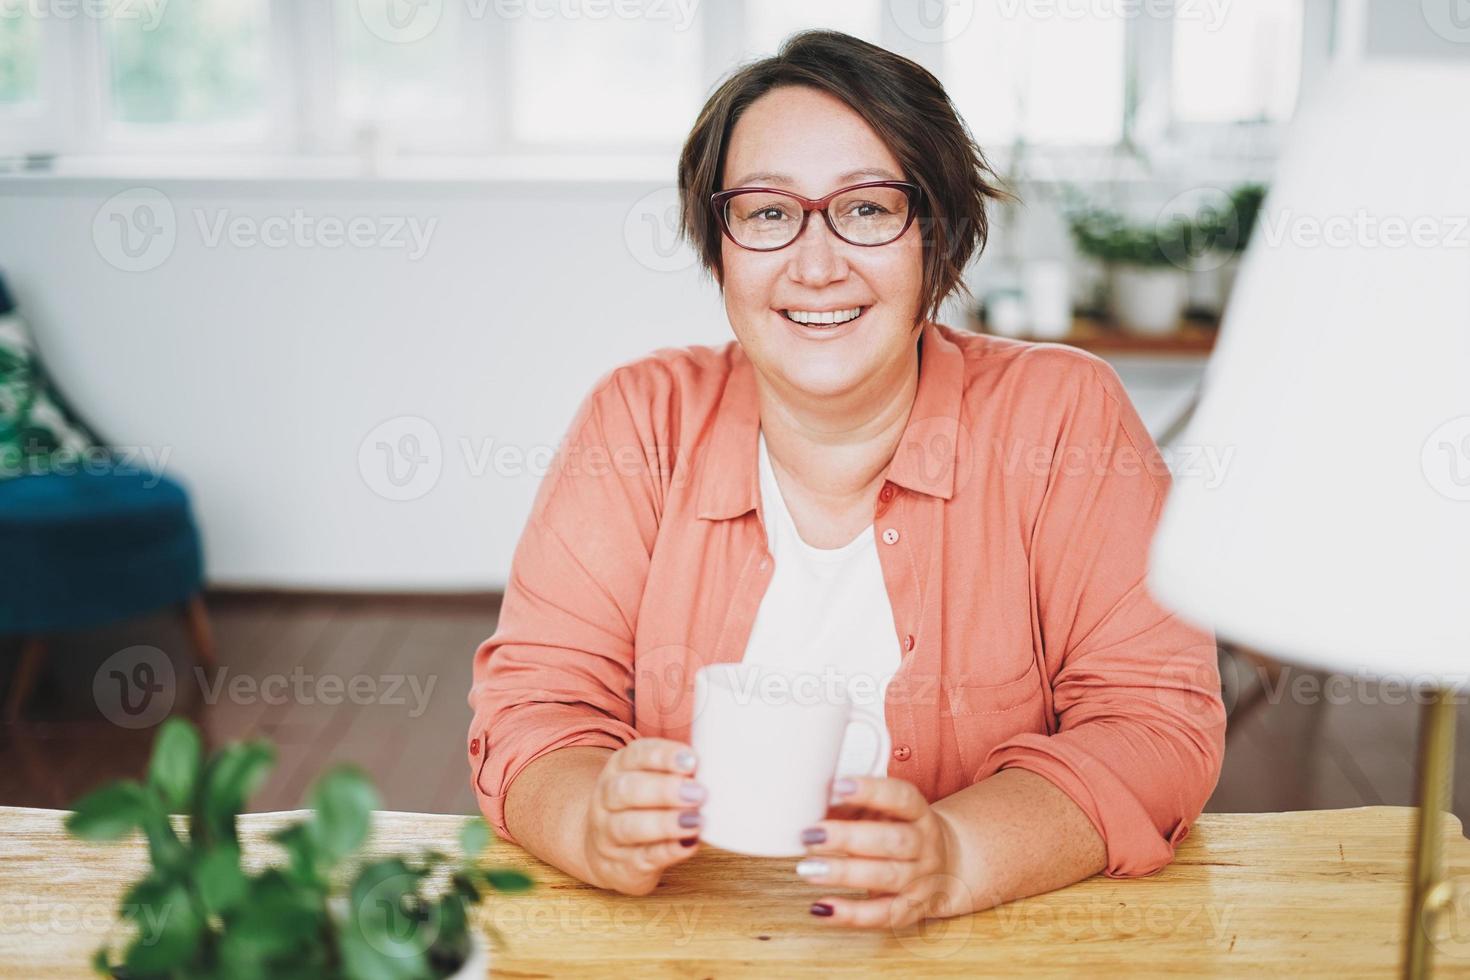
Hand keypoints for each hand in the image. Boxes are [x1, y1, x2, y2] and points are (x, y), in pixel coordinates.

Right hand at [582, 738, 705, 895]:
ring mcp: (609, 835)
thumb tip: (721, 764)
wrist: (605, 852)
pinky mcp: (621, 866)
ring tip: (695, 821)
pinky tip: (688, 845)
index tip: (692, 760)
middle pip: (626, 790)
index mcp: (619, 769)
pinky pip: (641, 858)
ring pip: (628, 827)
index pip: (635, 755)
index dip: (663, 756)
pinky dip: (666, 851)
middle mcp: (607, 800)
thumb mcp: (650, 780)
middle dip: (664, 790)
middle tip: (698, 793)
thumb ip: (679, 772)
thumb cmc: (641, 807)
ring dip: (665, 823)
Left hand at [795, 775, 969, 927]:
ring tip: (808, 868)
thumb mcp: (885, 811)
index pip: (902, 798)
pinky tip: (821, 908)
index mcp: (919, 813)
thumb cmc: (900, 831)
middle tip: (811, 834)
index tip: (838, 786)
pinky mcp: (911, 911)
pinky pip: (882, 915)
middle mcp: (925, 846)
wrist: (949, 866)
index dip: (872, 791)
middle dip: (849, 837)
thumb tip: (809, 804)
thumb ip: (853, 807)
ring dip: (844, 873)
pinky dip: (850, 914)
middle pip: (893, 841)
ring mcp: (921, 880)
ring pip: (887, 877)